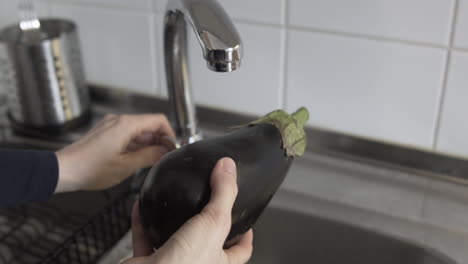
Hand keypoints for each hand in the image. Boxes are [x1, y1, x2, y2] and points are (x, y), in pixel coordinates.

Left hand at [55, 113, 174, 191]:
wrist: (63, 170)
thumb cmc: (90, 169)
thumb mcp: (126, 166)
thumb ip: (149, 156)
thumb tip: (165, 152)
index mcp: (126, 125)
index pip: (158, 121)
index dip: (169, 134)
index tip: (172, 148)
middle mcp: (119, 121)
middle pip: (148, 125)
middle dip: (159, 140)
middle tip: (164, 158)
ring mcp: (111, 126)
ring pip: (138, 131)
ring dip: (147, 144)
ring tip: (150, 162)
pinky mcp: (105, 133)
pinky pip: (127, 135)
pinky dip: (135, 145)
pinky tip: (136, 160)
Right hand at [124, 158, 253, 263]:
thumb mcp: (213, 223)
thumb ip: (223, 194)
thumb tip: (228, 168)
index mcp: (219, 262)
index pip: (240, 250)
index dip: (245, 234)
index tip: (244, 219)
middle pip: (206, 242)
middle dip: (204, 223)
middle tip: (204, 203)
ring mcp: (173, 263)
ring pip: (173, 239)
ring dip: (170, 219)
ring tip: (174, 200)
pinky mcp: (148, 262)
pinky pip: (145, 238)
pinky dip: (143, 222)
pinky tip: (143, 205)